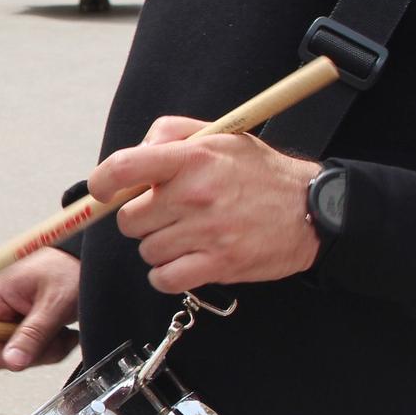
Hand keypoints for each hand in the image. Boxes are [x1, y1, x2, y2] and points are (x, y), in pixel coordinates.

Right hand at [0, 248, 80, 402]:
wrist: (86, 262)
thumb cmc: (67, 269)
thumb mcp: (53, 304)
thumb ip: (32, 335)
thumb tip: (12, 363)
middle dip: (25, 354)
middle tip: (51, 338)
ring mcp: (7, 321)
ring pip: (16, 357)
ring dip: (44, 351)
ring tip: (61, 330)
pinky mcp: (22, 329)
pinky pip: (29, 353)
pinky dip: (50, 349)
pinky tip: (62, 332)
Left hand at [91, 116, 321, 294]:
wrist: (314, 209)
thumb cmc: (260, 173)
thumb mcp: (220, 136)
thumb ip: (170, 135)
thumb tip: (132, 155)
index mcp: (192, 158)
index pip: (122, 168)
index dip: (101, 183)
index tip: (102, 192)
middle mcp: (196, 194)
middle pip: (129, 220)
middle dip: (144, 219)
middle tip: (171, 213)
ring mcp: (207, 232)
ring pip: (147, 251)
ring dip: (160, 246)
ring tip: (189, 233)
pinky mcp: (219, 264)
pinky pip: (164, 278)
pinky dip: (168, 274)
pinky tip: (187, 259)